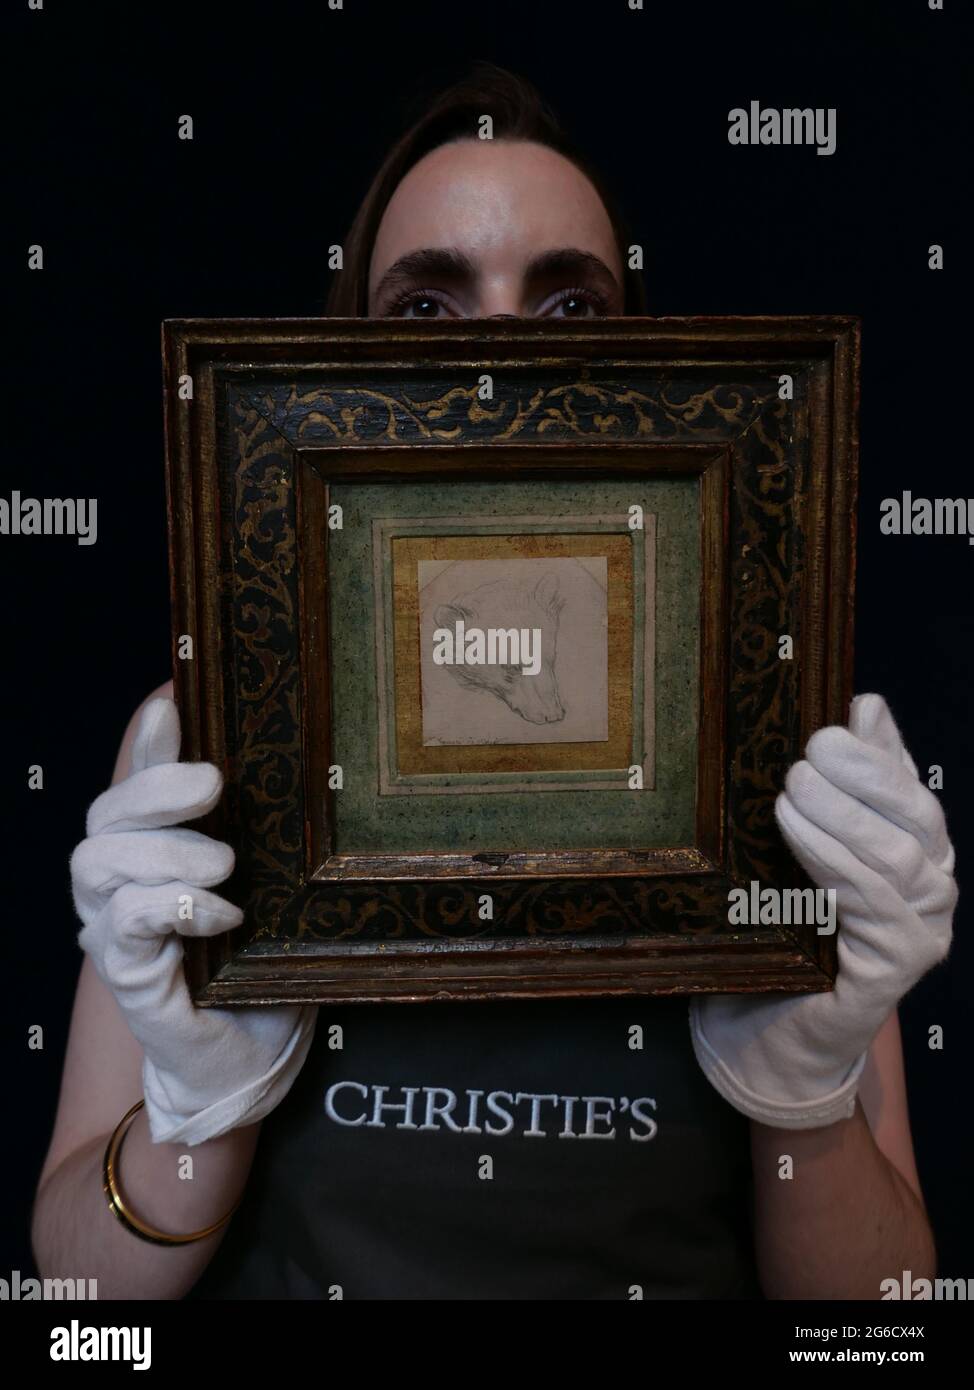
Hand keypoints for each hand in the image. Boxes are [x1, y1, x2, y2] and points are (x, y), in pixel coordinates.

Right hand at [70, 697, 316, 1144]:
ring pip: (97, 865)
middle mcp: (117, 891)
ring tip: (225, 866)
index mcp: (148, 858)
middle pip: (103, 818)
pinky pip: (124, 928)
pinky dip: (173, 909)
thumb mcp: (266, 883)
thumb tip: (272, 758)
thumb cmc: (260, 961)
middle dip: (154, 792)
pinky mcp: (130, 979)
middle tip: (213, 787)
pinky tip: (221, 915)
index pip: (132, 789)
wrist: (254, 1055)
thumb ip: (249, 827)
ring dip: (163, 854)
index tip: (172, 708)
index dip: (146, 747)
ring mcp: (115, 935)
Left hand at [690, 693, 956, 1127]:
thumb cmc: (788, 925)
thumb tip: (867, 703)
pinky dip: (833, 861)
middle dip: (862, 778)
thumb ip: (847, 782)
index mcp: (919, 851)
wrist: (768, 1025)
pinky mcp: (894, 971)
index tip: (835, 720)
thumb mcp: (811, 842)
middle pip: (916, 819)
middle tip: (807, 756)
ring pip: (897, 859)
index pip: (912, 789)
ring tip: (791, 791)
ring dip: (842, 817)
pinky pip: (872, 905)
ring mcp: (921, 933)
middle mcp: (932, 890)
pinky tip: (795, 834)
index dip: (879, 752)